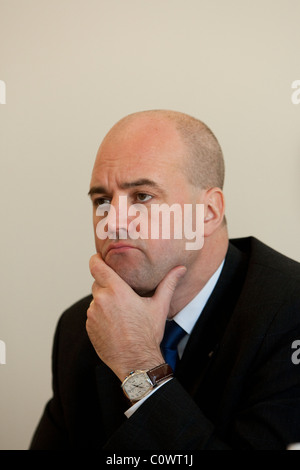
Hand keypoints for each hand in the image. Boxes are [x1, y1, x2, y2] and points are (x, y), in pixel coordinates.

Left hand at [86, 253, 185, 380]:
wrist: (136, 361)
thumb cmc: (147, 334)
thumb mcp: (159, 306)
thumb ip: (168, 284)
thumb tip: (180, 269)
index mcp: (117, 290)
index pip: (97, 266)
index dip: (96, 259)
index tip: (99, 258)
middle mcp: (101, 300)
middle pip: (98, 283)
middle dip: (107, 285)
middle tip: (122, 295)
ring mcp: (93, 314)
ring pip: (96, 300)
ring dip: (105, 302)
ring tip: (121, 314)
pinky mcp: (89, 327)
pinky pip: (93, 315)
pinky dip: (101, 316)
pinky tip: (115, 325)